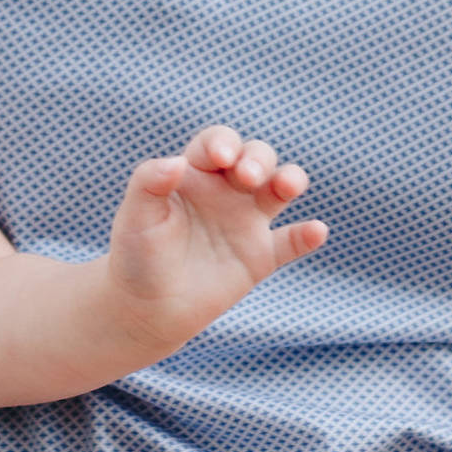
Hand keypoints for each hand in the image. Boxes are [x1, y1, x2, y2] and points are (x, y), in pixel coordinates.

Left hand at [106, 124, 325, 358]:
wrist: (145, 308)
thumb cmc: (135, 256)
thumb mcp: (135, 216)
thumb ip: (148, 183)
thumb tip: (176, 162)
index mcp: (195, 175)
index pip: (217, 143)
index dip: (223, 142)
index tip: (220, 158)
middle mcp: (225, 192)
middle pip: (256, 157)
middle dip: (258, 159)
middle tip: (247, 178)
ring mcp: (245, 223)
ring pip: (279, 190)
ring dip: (290, 179)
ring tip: (289, 186)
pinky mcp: (259, 257)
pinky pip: (291, 243)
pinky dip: (307, 236)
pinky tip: (317, 231)